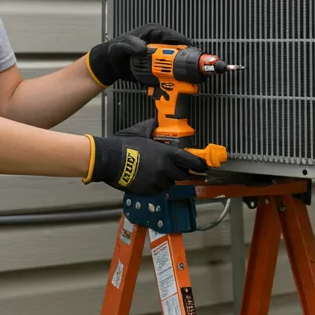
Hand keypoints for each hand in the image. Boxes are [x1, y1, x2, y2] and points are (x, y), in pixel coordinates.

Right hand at [83, 118, 208, 195]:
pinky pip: (158, 190)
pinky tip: (148, 179)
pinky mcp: (148, 191)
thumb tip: (156, 122)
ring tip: (156, 172)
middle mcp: (166, 169)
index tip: (204, 167)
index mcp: (167, 154)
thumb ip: (153, 128)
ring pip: (170, 184)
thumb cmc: (125, 145)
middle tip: (175, 168)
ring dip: (167, 179)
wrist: (110, 160)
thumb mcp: (141, 131)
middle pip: (183, 175)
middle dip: (180, 172)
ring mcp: (157, 181)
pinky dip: (156, 186)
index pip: (191, 162)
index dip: (199, 165)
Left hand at [85, 23, 189, 86]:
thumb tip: (144, 48)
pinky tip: (171, 81)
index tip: (189, 54)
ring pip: (176, 60)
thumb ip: (129, 45)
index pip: (174, 36)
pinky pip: (169, 68)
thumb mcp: (120, 47)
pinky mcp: (158, 63)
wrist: (110, 65)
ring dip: (179, 69)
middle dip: (183, 59)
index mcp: (153, 32)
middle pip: (178, 49)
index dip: (183, 44)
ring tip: (181, 77)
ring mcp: (159, 53)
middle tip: (186, 69)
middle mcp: (159, 42)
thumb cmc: (114, 51)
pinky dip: (171, 75)